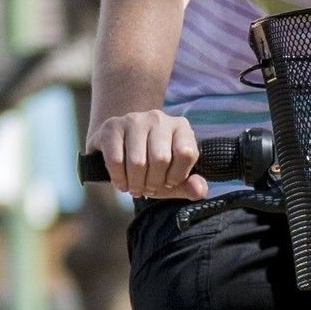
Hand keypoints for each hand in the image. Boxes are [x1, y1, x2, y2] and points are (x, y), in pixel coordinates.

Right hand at [89, 108, 206, 198]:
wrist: (122, 149)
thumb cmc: (153, 166)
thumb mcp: (175, 179)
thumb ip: (191, 186)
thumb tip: (199, 191)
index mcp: (181, 127)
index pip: (186, 153)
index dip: (177, 176)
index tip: (169, 182)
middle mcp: (159, 118)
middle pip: (160, 159)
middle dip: (153, 183)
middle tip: (148, 189)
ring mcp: (134, 119)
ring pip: (137, 162)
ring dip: (135, 184)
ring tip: (135, 187)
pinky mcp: (112, 126)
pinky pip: (115, 160)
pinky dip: (118, 178)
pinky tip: (121, 182)